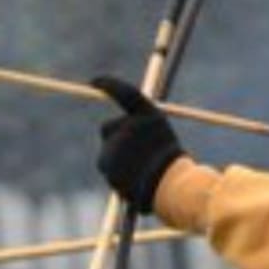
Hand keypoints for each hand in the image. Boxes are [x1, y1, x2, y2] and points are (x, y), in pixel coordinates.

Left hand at [92, 75, 185, 213]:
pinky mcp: (105, 162)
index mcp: (148, 116)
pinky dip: (117, 173)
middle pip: (109, 127)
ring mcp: (115, 144)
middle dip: (116, 136)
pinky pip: (108, 165)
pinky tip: (134, 180)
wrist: (171, 188)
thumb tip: (125, 123)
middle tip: (132, 150)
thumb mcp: (163, 139)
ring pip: (109, 150)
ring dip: (119, 158)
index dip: (109, 84)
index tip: (95, 81)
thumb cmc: (173, 164)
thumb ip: (142, 128)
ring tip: (141, 170)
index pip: (124, 92)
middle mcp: (128, 125)